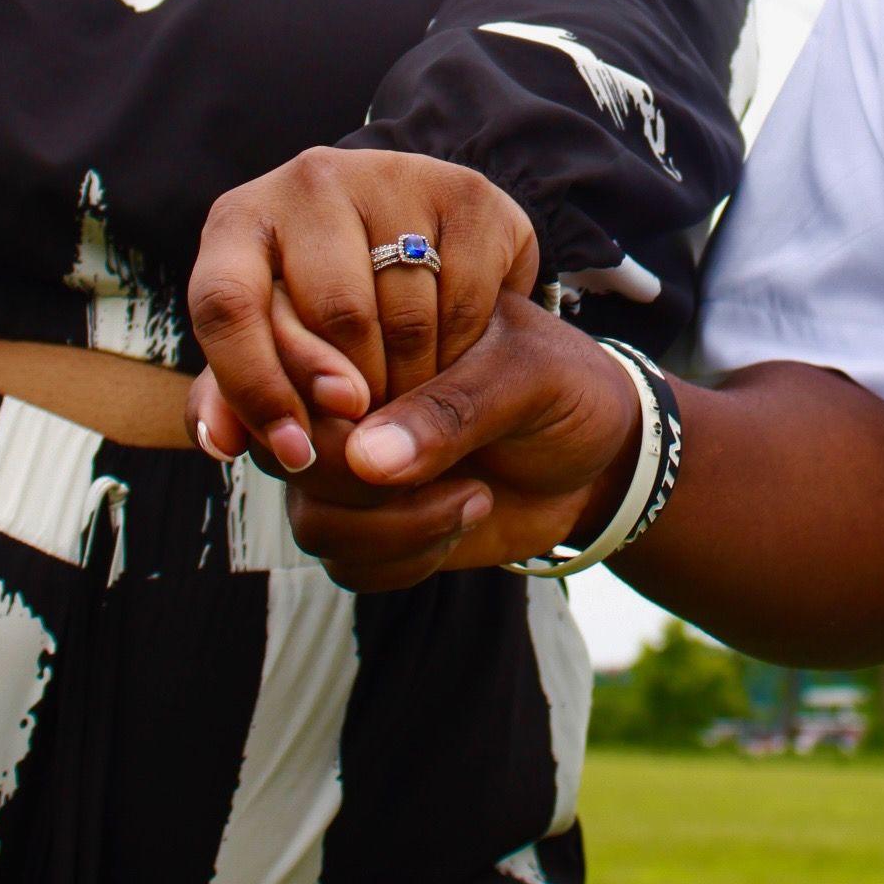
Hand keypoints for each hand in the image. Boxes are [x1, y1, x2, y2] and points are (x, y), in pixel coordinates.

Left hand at [185, 149, 540, 474]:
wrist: (435, 263)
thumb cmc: (336, 313)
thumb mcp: (277, 351)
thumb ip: (241, 394)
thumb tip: (218, 441)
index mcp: (242, 219)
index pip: (225, 302)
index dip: (256, 386)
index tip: (296, 453)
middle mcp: (310, 181)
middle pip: (331, 317)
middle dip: (357, 398)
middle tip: (369, 428)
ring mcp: (391, 175)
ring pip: (404, 318)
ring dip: (414, 388)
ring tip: (409, 396)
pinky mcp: (467, 192)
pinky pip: (464, 300)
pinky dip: (461, 352)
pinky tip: (451, 356)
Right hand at [281, 296, 646, 591]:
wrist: (599, 456)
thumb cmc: (565, 388)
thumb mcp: (528, 377)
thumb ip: (453, 409)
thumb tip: (366, 459)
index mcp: (368, 322)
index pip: (284, 344)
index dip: (310, 382)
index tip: (367, 404)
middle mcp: (338, 396)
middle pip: (285, 445)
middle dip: (366, 477)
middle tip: (450, 467)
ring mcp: (343, 463)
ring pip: (312, 516)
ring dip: (398, 526)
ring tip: (475, 495)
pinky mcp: (363, 524)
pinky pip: (344, 562)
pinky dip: (408, 558)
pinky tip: (462, 520)